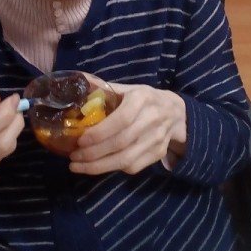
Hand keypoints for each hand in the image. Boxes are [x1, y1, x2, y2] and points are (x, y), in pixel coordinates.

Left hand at [68, 84, 186, 175]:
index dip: (99, 133)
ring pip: (126, 159)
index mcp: (142, 99)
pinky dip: (113, 168)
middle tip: (73, 157)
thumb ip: (104, 88)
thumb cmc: (144, 99)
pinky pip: (133, 167)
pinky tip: (97, 166)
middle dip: (94, 154)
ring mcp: (157, 139)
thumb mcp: (127, 89)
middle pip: (121, 143)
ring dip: (99, 166)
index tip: (79, 141)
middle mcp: (152, 120)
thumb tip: (77, 81)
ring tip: (78, 166)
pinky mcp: (158, 154)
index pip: (121, 120)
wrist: (176, 113)